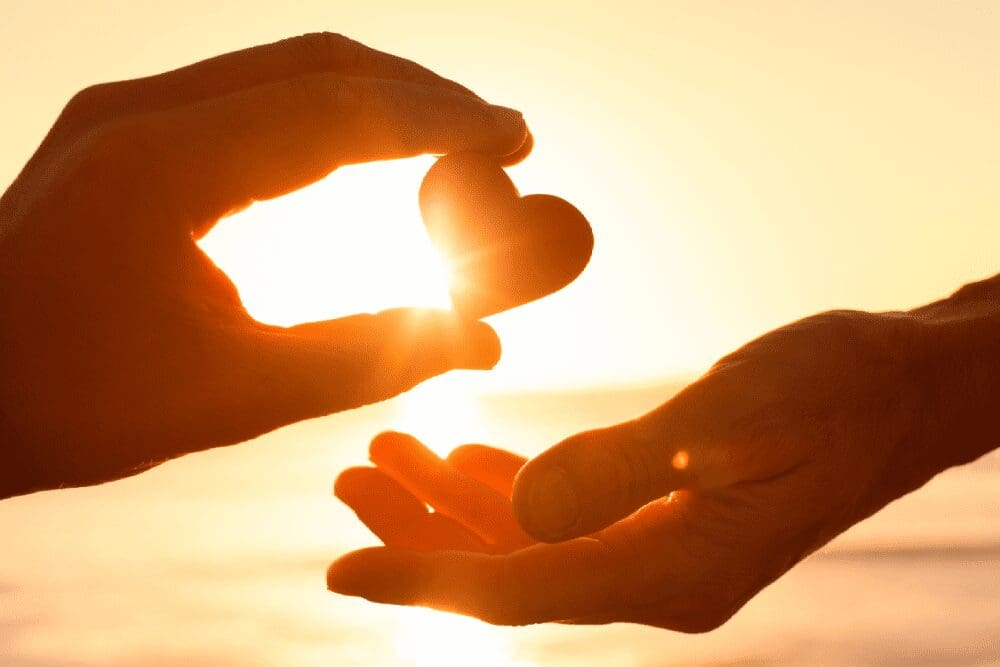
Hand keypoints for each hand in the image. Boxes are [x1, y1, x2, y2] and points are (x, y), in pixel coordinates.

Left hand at [0, 33, 528, 496]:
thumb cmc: (67, 403)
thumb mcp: (230, 396)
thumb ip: (365, 359)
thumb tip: (480, 342)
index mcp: (163, 166)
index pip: (337, 111)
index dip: (439, 120)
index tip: (514, 135)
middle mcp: (140, 112)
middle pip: (317, 65)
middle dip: (420, 94)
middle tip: (498, 133)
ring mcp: (124, 112)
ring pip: (282, 70)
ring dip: (376, 95)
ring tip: (450, 135)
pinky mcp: (121, 131)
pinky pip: (246, 93)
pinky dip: (323, 111)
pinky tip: (362, 144)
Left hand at [329, 310, 976, 629]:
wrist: (900, 387)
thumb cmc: (832, 392)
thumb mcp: (724, 422)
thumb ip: (618, 470)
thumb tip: (523, 515)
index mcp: (671, 571)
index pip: (520, 589)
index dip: (424, 577)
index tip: (341, 566)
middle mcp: (657, 577)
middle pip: (508, 570)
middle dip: (420, 532)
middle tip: (348, 478)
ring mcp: (658, 550)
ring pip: (527, 543)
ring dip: (451, 503)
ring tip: (384, 455)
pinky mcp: (660, 516)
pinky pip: (563, 520)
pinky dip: (504, 491)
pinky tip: (459, 462)